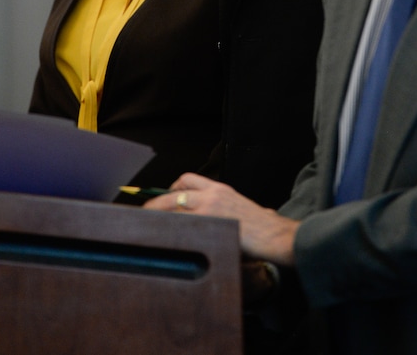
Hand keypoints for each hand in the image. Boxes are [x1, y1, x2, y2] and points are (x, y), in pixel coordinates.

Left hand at [144, 172, 298, 266]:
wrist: (273, 234)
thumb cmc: (261, 225)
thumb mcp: (240, 206)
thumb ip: (223, 206)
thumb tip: (210, 215)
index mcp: (219, 188)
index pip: (187, 179)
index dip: (171, 189)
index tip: (162, 199)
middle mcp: (212, 194)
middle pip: (174, 194)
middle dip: (155, 204)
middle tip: (144, 214)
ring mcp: (209, 209)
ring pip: (174, 209)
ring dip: (158, 218)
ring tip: (146, 228)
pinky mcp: (210, 224)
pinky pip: (181, 225)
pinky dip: (169, 230)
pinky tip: (162, 238)